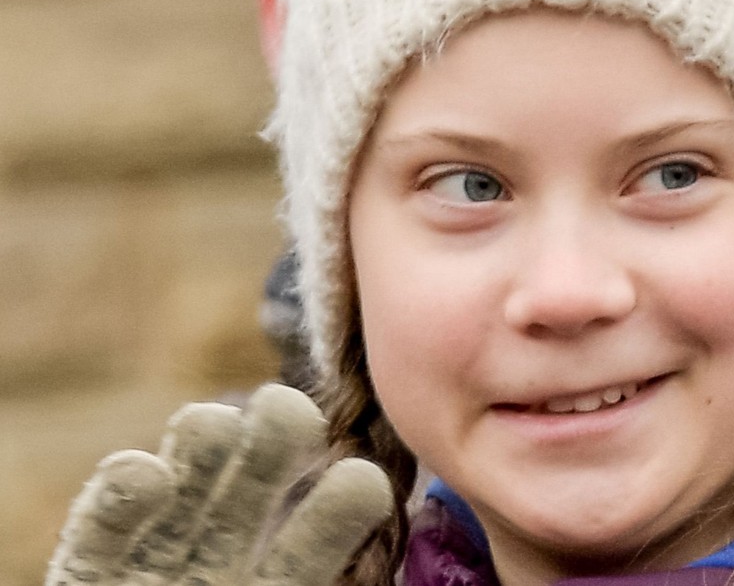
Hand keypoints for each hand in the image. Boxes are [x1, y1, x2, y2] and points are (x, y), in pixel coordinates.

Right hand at [46, 384, 392, 585]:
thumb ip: (312, 580)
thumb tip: (399, 564)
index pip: (310, 552)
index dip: (335, 515)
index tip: (366, 483)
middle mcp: (217, 570)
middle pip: (248, 502)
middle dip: (271, 453)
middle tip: (295, 410)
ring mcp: (154, 568)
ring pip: (180, 500)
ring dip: (196, 455)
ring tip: (213, 418)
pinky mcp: (89, 577)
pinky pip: (101, 535)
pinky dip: (119, 503)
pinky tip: (141, 471)